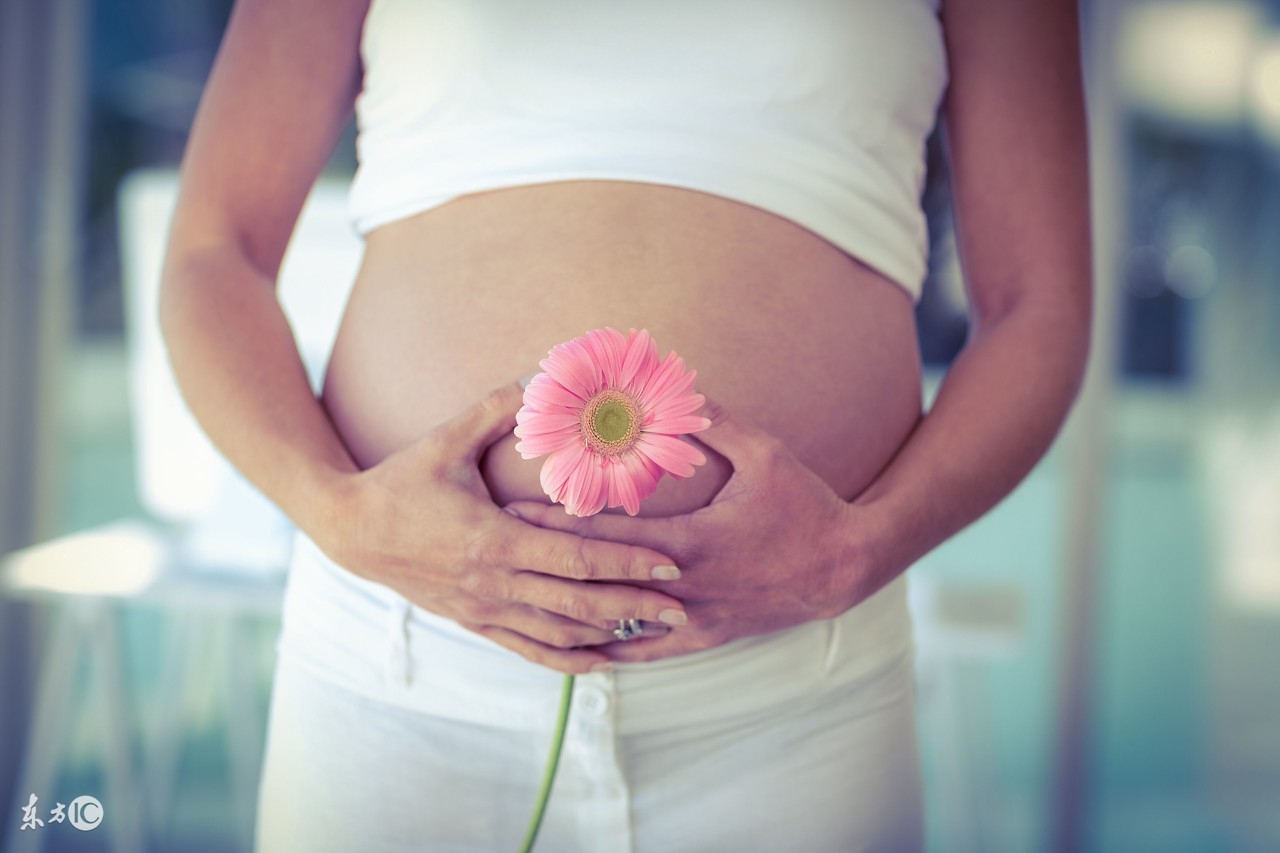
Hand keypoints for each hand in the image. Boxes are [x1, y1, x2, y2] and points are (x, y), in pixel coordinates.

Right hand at [318, 380, 686, 673]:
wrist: (349, 530)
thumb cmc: (401, 480)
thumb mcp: (447, 440)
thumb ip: (496, 407)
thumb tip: (542, 372)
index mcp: (493, 540)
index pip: (576, 558)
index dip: (627, 563)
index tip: (671, 563)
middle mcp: (493, 584)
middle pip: (578, 604)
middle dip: (636, 607)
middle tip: (685, 609)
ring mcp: (483, 610)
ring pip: (559, 634)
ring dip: (611, 635)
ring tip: (656, 631)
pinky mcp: (473, 623)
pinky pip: (528, 650)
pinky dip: (568, 660)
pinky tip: (602, 662)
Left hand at [504, 398, 878, 663]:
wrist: (844, 566)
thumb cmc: (804, 504)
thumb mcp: (765, 454)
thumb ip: (716, 421)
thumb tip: (676, 384)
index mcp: (692, 541)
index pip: (609, 536)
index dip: (557, 525)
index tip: (512, 513)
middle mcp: (685, 586)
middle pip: (600, 579)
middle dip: (546, 564)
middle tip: (497, 553)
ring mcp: (694, 617)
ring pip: (618, 624)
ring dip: (570, 610)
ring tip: (524, 600)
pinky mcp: (706, 637)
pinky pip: (649, 651)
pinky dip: (612, 649)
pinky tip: (579, 650)